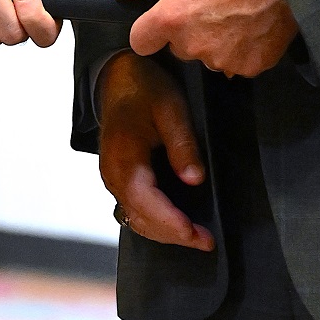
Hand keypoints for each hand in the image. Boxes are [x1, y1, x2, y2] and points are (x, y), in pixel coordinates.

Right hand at [96, 53, 212, 250]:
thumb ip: (182, 144)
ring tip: (197, 237)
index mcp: (123, 157)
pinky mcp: (118, 179)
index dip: (170, 222)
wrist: (118, 78)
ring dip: (165, 232)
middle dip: (173, 234)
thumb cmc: (143, 89)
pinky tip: (177, 223)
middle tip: (206, 241)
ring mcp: (112, 178)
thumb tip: (194, 179)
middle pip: (140, 217)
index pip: (144, 201)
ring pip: (136, 218)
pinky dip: (155, 221)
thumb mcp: (171, 108)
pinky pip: (134, 209)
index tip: (195, 234)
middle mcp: (112, 174)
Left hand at [112, 0, 297, 76]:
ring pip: (205, 56)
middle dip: (185, 29)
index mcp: (173, 18)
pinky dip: (238, 48)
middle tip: (208, 1)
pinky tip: (248, 23)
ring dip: (212, 40)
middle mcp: (194, 46)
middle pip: (176, 47)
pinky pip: (233, 63)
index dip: (150, 27)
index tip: (163, 15)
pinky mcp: (249, 67)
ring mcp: (223, 60)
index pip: (140, 41)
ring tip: (232, 10)